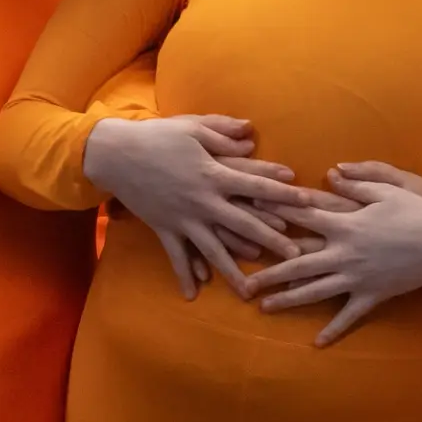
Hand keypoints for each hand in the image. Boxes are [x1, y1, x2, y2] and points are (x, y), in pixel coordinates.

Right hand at [80, 113, 317, 296]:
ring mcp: (183, 218)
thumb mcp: (192, 127)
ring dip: (233, 272)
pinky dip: (184, 274)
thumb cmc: (156, 136)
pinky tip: (194, 294)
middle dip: (271, 241)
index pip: (257, 185)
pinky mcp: (164, 228)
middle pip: (244, 224)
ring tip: (251, 292)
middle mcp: (203, 201)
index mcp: (213, 173)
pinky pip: (176, 256)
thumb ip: (223, 132)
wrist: (114, 154)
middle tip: (296, 257)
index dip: (283, 193)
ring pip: (213, 249)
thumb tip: (251, 133)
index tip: (307, 202)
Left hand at [247, 163, 421, 343]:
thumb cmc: (417, 210)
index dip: (275, 215)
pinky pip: (349, 316)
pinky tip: (316, 344)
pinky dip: (334, 330)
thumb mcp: (387, 187)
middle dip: (268, 274)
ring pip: (315, 292)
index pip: (301, 218)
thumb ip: (355, 183)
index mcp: (344, 224)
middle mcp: (344, 253)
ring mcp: (356, 277)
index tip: (249, 216)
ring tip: (263, 307)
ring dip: (287, 300)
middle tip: (242, 283)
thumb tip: (329, 174)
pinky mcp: (372, 295)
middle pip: (297, 264)